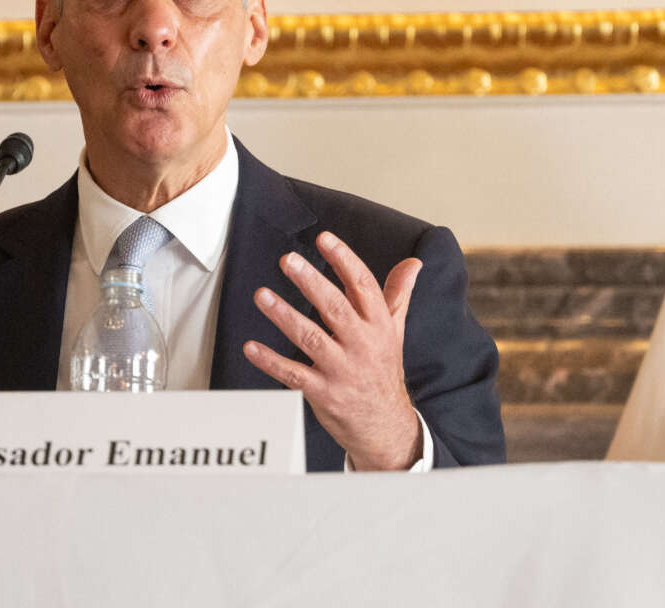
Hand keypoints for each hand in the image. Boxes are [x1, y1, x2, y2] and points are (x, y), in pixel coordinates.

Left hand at [243, 231, 422, 470]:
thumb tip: (413, 264)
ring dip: (284, 316)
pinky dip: (271, 361)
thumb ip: (398, 295)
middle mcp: (362, 344)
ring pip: (310, 338)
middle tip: (288, 260)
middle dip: (310, 282)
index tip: (324, 239)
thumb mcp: (395, 331)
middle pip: (335, 308)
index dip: (344, 260)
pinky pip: (293, 375)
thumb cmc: (383, 370)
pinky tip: (251, 347)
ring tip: (262, 295)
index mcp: (379, 325)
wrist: (385, 425)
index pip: (363, 286)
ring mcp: (342, 370)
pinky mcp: (323, 393)